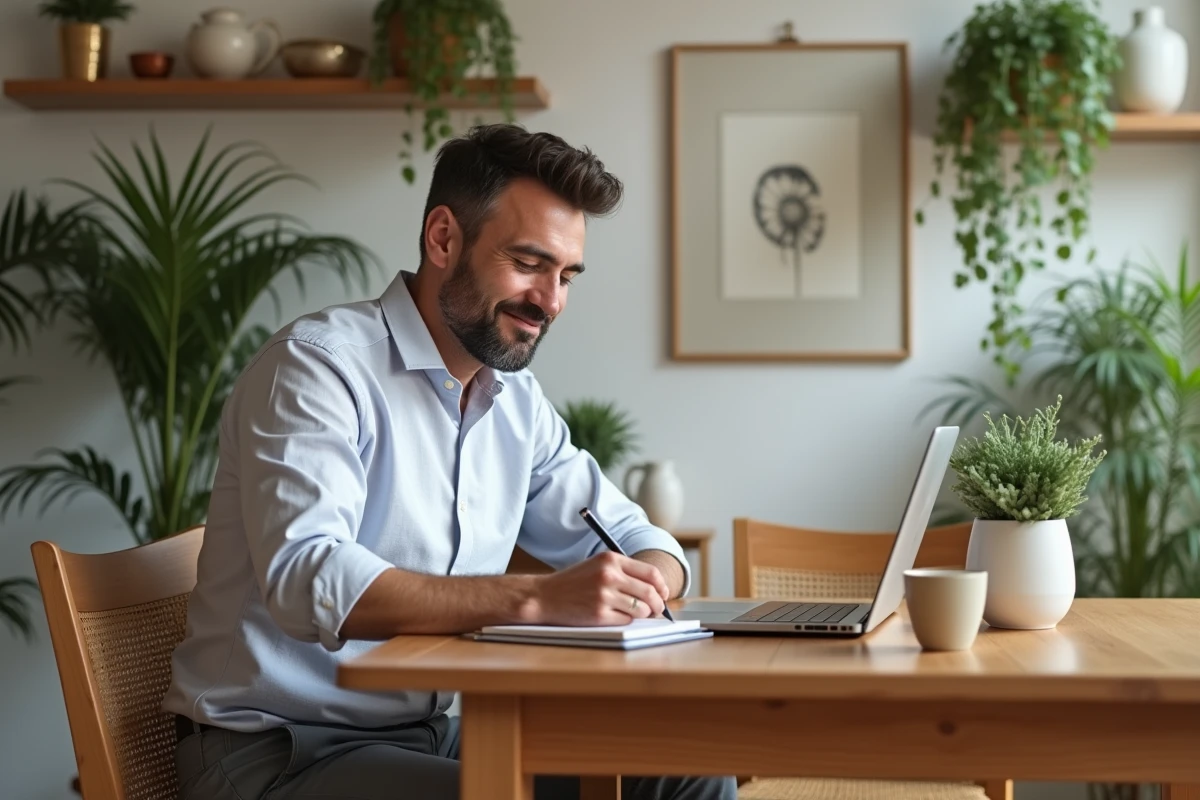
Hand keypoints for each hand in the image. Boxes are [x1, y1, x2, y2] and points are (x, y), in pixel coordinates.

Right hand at [531, 551, 670, 625]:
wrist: (544, 596)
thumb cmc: (573, 582)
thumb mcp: (597, 566)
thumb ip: (624, 572)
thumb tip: (655, 589)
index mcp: (610, 560)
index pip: (650, 573)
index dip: (662, 586)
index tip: (663, 594)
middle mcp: (609, 575)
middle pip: (650, 592)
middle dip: (658, 604)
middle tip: (657, 610)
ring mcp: (604, 595)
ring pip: (641, 609)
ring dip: (643, 614)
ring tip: (636, 613)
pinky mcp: (599, 614)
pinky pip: (626, 620)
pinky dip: (626, 620)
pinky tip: (616, 616)